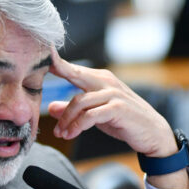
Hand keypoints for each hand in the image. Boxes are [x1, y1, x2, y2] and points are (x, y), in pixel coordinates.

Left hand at [48, 49, 173, 155]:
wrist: (153, 133)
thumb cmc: (123, 120)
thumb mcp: (95, 114)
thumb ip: (74, 110)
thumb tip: (51, 108)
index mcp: (99, 79)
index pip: (74, 69)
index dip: (57, 61)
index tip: (42, 54)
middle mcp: (106, 81)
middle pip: (75, 74)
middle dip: (57, 69)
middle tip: (36, 74)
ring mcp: (113, 93)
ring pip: (79, 101)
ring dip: (66, 119)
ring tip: (60, 133)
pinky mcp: (118, 108)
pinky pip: (90, 115)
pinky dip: (77, 126)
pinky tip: (71, 134)